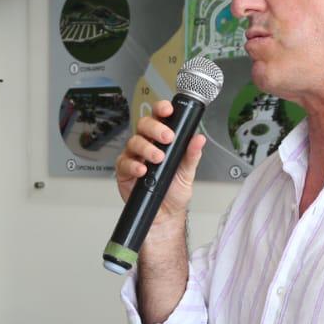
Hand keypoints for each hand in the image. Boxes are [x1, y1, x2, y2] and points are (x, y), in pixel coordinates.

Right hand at [114, 100, 206, 222]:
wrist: (165, 214)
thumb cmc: (174, 191)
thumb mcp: (188, 172)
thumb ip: (192, 154)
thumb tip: (199, 139)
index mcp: (162, 139)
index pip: (159, 117)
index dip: (161, 109)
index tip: (168, 110)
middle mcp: (147, 144)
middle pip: (143, 125)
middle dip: (155, 128)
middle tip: (167, 137)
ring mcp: (134, 156)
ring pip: (134, 142)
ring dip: (146, 148)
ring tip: (158, 158)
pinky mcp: (124, 171)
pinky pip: (124, 163)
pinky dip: (133, 165)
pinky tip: (143, 170)